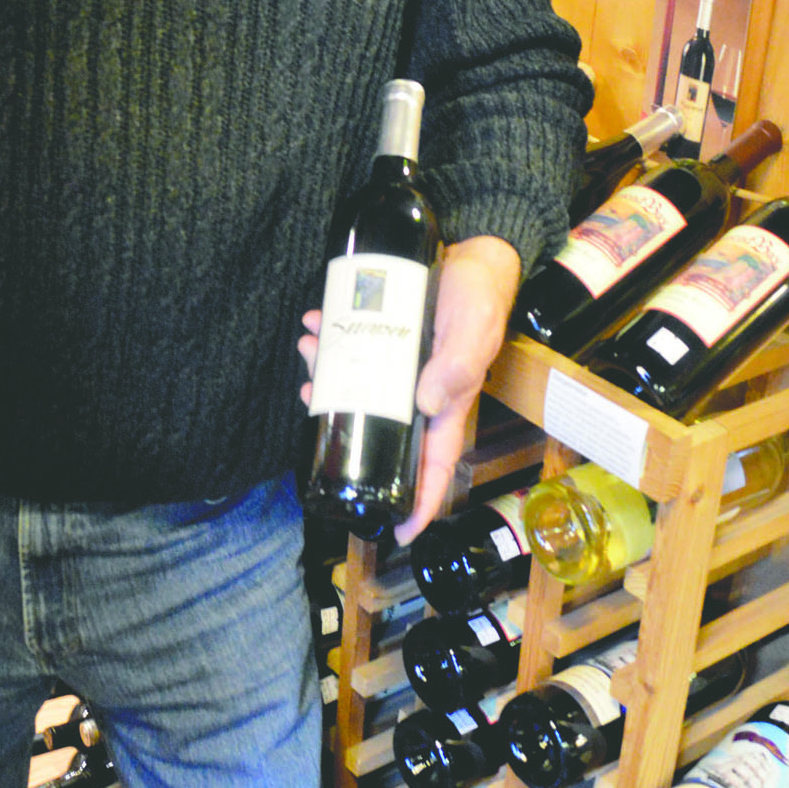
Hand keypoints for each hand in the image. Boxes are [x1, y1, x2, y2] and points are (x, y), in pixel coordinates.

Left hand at [298, 234, 520, 545]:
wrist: (475, 255)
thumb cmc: (480, 299)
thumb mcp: (474, 332)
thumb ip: (457, 366)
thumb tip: (427, 402)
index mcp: (446, 407)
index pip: (435, 468)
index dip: (419, 504)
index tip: (397, 532)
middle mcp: (420, 395)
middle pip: (378, 428)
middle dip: (340, 418)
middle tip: (313, 398)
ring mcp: (402, 369)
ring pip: (357, 387)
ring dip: (327, 370)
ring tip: (308, 347)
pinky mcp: (388, 340)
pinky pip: (354, 349)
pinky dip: (330, 338)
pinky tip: (316, 322)